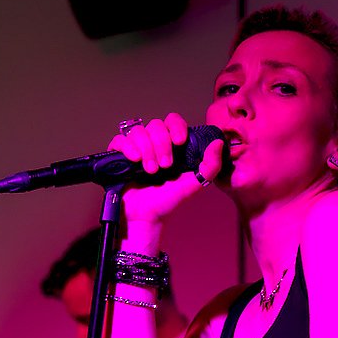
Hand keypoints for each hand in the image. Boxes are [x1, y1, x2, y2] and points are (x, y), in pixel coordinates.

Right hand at [107, 113, 223, 226]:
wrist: (147, 216)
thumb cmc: (169, 200)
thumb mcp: (195, 184)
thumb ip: (211, 166)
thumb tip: (218, 142)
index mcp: (171, 145)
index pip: (173, 121)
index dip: (176, 126)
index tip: (180, 142)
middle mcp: (153, 143)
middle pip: (155, 125)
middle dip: (161, 144)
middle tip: (165, 166)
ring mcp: (136, 148)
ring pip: (138, 132)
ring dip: (147, 149)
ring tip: (150, 171)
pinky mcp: (119, 155)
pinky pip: (120, 140)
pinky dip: (128, 147)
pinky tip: (134, 160)